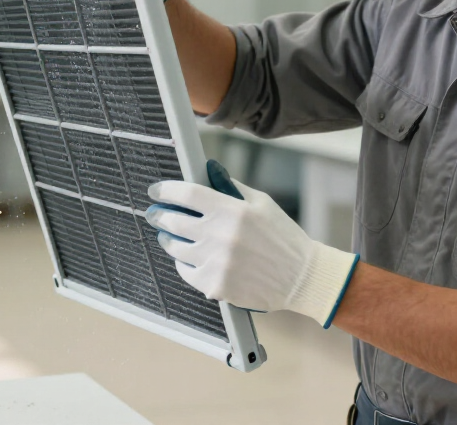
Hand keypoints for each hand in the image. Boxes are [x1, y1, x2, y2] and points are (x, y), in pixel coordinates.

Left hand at [145, 161, 358, 326]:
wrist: (301, 277)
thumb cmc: (283, 236)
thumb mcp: (262, 203)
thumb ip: (231, 187)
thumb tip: (207, 171)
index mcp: (233, 210)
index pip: (188, 193)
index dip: (166, 190)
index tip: (155, 191)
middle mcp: (221, 235)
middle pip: (174, 220)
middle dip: (160, 215)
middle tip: (156, 214)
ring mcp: (216, 262)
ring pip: (175, 248)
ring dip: (169, 239)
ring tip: (169, 236)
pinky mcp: (215, 285)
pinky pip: (186, 272)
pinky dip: (183, 264)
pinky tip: (187, 258)